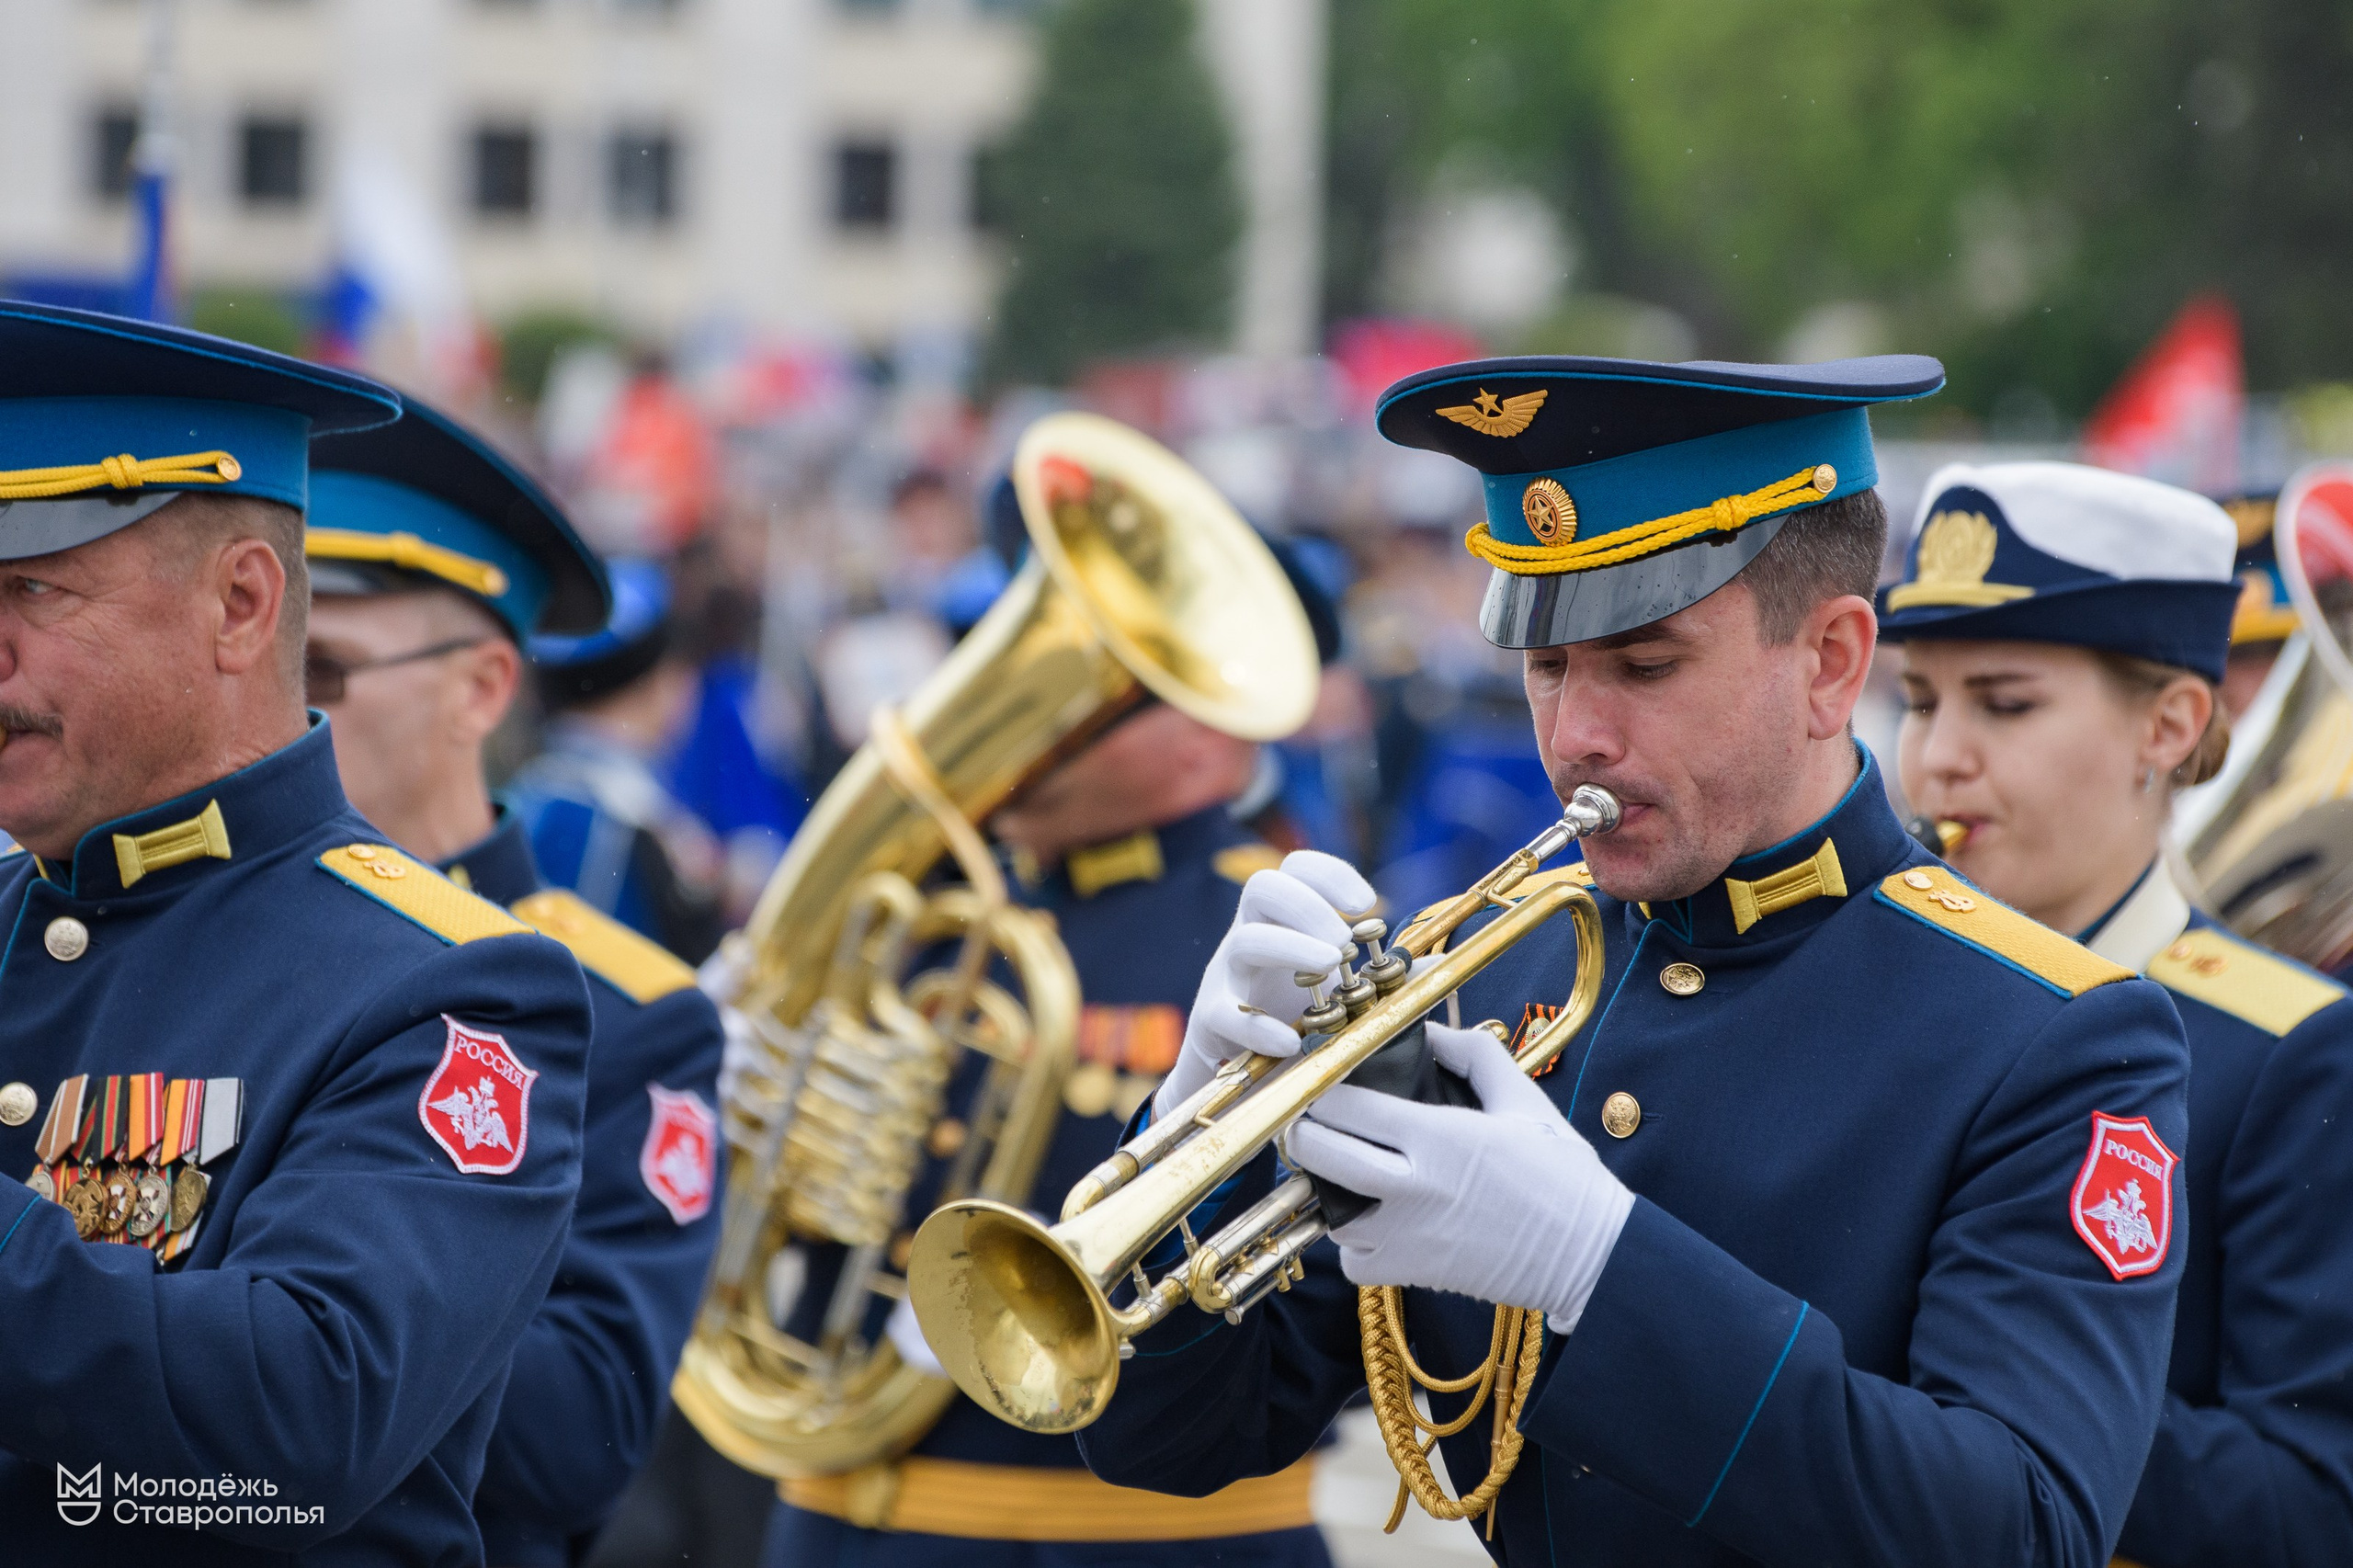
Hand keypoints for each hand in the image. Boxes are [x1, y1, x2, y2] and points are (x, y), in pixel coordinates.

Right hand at [1155, 851, 1376, 1118]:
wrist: (1244, 1081)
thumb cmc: (1294, 1023)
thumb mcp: (1338, 994)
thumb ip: (1383, 981)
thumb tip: (1433, 964)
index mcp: (1282, 922)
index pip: (1295, 869)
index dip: (1331, 874)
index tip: (1366, 904)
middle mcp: (1249, 937)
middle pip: (1263, 887)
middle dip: (1309, 905)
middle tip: (1345, 942)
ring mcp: (1226, 977)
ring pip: (1244, 940)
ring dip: (1292, 947)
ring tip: (1330, 966)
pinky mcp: (1210, 1023)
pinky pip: (1224, 1015)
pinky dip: (1258, 1027)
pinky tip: (1290, 1041)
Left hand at [1284, 1022, 1633, 1330]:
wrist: (1590, 1253)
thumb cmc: (1561, 1173)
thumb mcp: (1522, 1099)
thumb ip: (1471, 1054)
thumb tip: (1428, 1030)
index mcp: (1439, 1135)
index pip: (1347, 1103)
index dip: (1321, 1086)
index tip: (1319, 1076)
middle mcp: (1412, 1185)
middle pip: (1317, 1152)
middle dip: (1301, 1128)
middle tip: (1308, 1115)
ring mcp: (1405, 1234)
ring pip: (1326, 1207)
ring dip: (1323, 1184)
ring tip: (1342, 1164)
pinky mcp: (1409, 1272)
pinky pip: (1351, 1258)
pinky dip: (1350, 1240)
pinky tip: (1371, 1217)